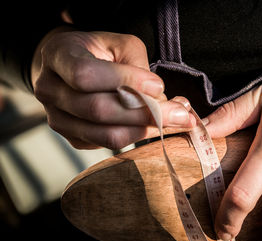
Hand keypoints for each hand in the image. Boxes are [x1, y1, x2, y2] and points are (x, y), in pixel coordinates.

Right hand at [32, 30, 194, 148]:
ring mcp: (59, 119)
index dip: (125, 81)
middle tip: (182, 113)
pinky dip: (138, 137)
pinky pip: (109, 145)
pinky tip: (157, 126)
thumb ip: (137, 65)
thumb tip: (161, 99)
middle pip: (98, 110)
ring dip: (147, 129)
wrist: (73, 68)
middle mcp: (50, 90)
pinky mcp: (74, 138)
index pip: (86, 74)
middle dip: (146, 112)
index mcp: (59, 56)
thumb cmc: (101, 52)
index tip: (159, 85)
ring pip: (106, 134)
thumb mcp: (120, 44)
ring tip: (177, 121)